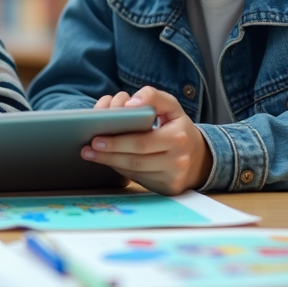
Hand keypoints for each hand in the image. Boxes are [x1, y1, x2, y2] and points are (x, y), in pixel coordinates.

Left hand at [82, 85, 211, 194]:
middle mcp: (178, 160)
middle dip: (109, 153)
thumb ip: (152, 97)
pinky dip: (121, 170)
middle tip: (88, 147)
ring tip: (91, 154)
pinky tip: (108, 161)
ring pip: (135, 172)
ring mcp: (172, 177)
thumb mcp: (171, 106)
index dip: (118, 141)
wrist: (199, 157)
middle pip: (135, 160)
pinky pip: (139, 179)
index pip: (142, 141)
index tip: (97, 137)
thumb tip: (129, 103)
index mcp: (178, 137)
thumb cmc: (177, 127)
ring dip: (110, 162)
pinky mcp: (167, 189)